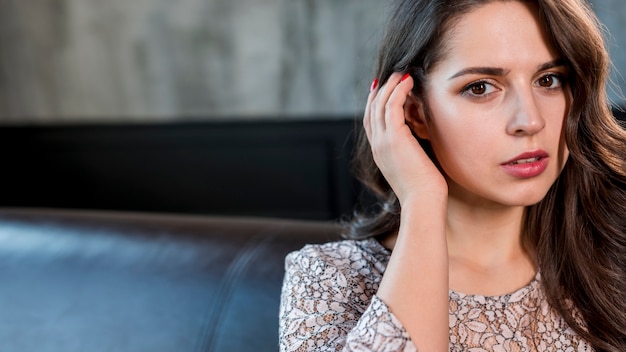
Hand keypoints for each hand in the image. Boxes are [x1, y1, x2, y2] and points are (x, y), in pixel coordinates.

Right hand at [364, 72, 446, 204]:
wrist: (422, 202)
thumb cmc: (425, 190)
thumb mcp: (415, 166)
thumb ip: (413, 150)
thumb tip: (422, 139)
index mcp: (380, 153)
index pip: (371, 122)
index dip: (376, 103)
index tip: (385, 88)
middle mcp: (377, 145)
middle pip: (371, 109)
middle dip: (380, 89)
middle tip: (392, 74)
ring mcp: (383, 141)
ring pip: (380, 104)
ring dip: (390, 85)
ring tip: (402, 73)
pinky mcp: (394, 138)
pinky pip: (391, 105)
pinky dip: (398, 90)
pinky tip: (408, 82)